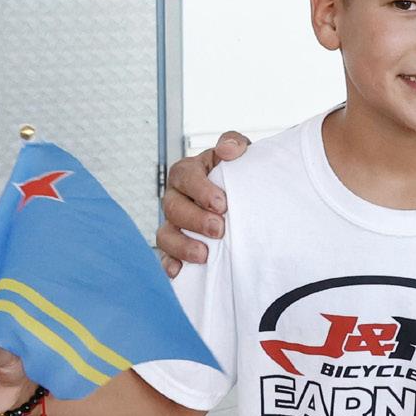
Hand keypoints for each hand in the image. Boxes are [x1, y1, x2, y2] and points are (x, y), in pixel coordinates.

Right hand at [156, 132, 249, 275]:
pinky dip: (170, 264)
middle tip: (219, 230)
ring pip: (165, 233)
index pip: (184, 175)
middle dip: (195, 220)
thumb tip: (228, 150)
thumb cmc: (241, 173)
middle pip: (172, 207)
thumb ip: (234, 143)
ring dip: (182, 245)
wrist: (250, 195)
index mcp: (189, 172)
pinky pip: (166, 256)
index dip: (200, 190)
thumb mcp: (242, 153)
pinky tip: (178, 272)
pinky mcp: (177, 246)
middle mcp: (177, 196)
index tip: (222, 204)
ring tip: (204, 255)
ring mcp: (175, 223)